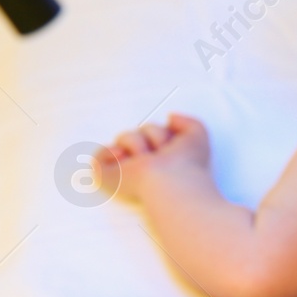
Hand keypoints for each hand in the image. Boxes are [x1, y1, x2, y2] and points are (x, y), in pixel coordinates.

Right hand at [96, 112, 211, 200]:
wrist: (170, 179)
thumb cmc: (187, 162)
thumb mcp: (197, 135)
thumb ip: (188, 122)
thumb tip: (170, 117)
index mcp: (166, 157)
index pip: (157, 135)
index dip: (164, 136)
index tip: (173, 145)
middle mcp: (147, 164)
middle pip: (142, 132)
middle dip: (154, 136)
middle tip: (162, 152)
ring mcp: (128, 170)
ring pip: (126, 137)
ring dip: (138, 143)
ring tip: (148, 159)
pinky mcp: (110, 177)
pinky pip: (99, 157)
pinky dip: (109, 153)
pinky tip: (125, 158)